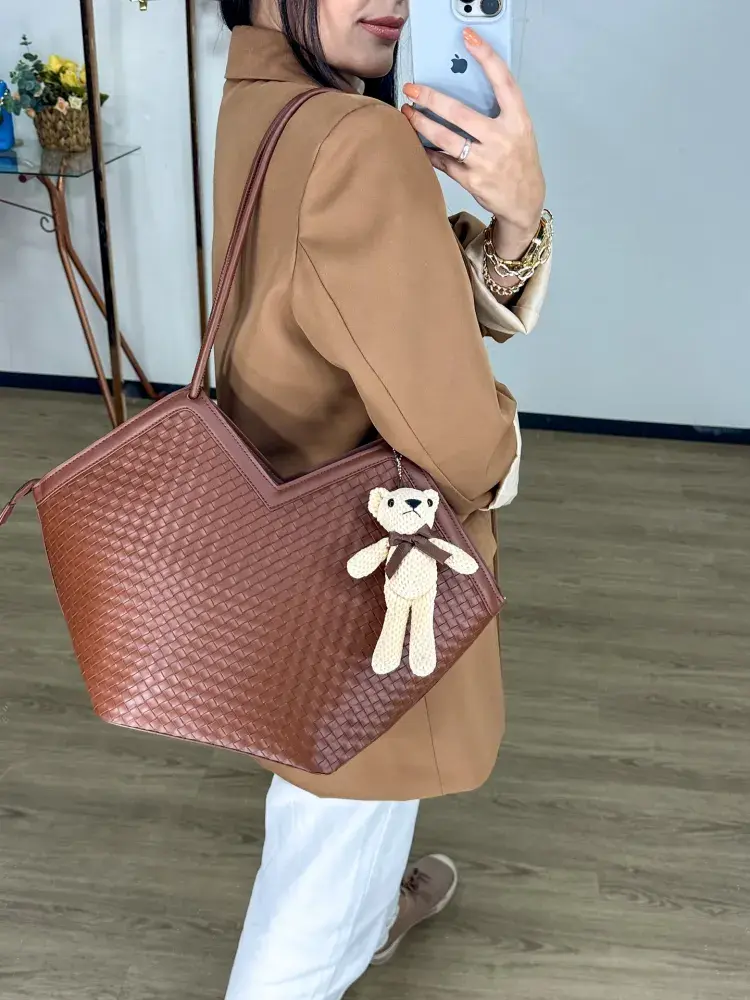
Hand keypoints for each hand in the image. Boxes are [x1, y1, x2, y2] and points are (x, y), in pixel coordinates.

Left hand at [401, 28, 545, 259]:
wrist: (525, 200)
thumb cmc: (518, 160)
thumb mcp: (518, 130)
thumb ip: (497, 112)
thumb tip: (461, 91)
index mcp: (518, 120)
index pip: (503, 81)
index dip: (487, 57)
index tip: (468, 38)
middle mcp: (502, 138)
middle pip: (460, 113)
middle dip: (431, 99)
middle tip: (411, 89)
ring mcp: (486, 161)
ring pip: (446, 139)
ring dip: (422, 125)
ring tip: (408, 113)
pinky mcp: (473, 180)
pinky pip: (443, 162)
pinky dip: (429, 152)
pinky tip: (418, 142)